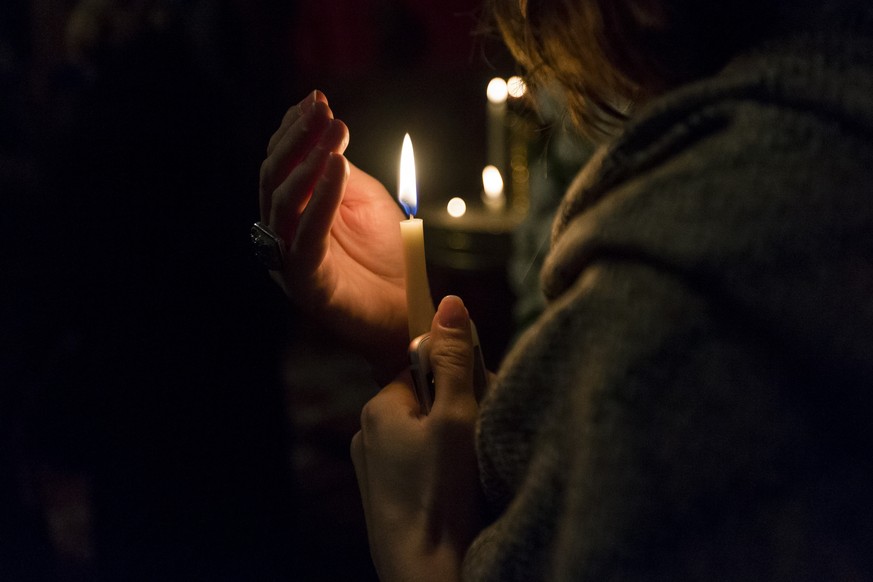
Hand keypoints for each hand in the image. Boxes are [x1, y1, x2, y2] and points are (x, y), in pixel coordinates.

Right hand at [259, 91, 408, 375]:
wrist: (407, 306)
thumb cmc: (386, 254)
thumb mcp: (365, 201)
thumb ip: (341, 172)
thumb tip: (328, 134)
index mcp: (291, 212)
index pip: (281, 164)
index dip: (294, 130)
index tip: (318, 100)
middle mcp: (281, 234)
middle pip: (275, 178)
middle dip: (300, 138)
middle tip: (326, 112)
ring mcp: (289, 259)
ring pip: (283, 203)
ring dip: (310, 162)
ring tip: (337, 135)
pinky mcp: (307, 283)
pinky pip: (305, 237)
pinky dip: (321, 200)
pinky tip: (339, 169)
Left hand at [351, 296, 483, 581]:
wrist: (428, 577)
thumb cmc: (442, 495)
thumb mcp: (457, 417)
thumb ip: (455, 360)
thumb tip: (449, 302)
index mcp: (377, 408)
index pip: (423, 368)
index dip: (459, 379)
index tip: (480, 402)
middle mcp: (366, 436)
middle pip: (425, 403)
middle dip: (458, 414)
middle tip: (480, 442)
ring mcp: (373, 473)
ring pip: (423, 438)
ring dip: (452, 445)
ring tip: (472, 474)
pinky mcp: (385, 502)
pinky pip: (418, 470)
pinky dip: (440, 475)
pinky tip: (458, 494)